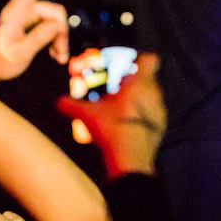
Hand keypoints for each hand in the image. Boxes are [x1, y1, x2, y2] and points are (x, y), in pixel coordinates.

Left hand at [0, 0, 69, 87]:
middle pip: (52, 10)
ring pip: (54, 21)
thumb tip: (56, 24)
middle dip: (61, 31)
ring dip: (60, 39)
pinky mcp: (31, 26)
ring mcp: (28, 18)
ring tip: (59, 57)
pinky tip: (55, 55)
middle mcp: (22, 11)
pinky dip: (55, 40)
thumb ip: (37, 38)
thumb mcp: (19, 54)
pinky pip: (50, 27)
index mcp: (15, 12)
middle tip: (61, 54)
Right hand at [57, 53, 165, 177]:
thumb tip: (59, 101)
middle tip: (116, 86)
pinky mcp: (161, 125)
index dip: (139, 57)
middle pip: (148, 77)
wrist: (130, 162)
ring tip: (120, 105)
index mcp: (140, 84)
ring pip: (151, 94)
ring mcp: (160, 110)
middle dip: (133, 79)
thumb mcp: (88, 115)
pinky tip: (127, 121)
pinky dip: (143, 111)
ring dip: (138, 96)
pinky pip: (153, 111)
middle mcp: (154, 94)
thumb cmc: (112, 131)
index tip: (126, 63)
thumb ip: (72, 105)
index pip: (150, 59)